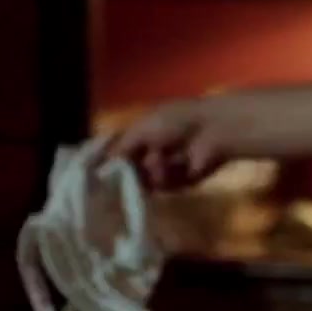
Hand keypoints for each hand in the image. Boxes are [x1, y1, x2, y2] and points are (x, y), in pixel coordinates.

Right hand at [104, 96, 229, 190]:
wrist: (214, 131)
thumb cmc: (176, 121)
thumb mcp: (142, 128)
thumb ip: (121, 147)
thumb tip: (100, 166)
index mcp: (144, 132)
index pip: (120, 153)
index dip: (110, 164)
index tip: (97, 176)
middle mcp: (153, 150)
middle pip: (130, 172)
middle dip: (128, 174)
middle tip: (125, 175)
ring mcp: (167, 168)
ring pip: (146, 182)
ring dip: (152, 173)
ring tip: (162, 161)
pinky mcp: (181, 182)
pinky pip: (165, 188)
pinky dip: (169, 179)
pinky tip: (176, 167)